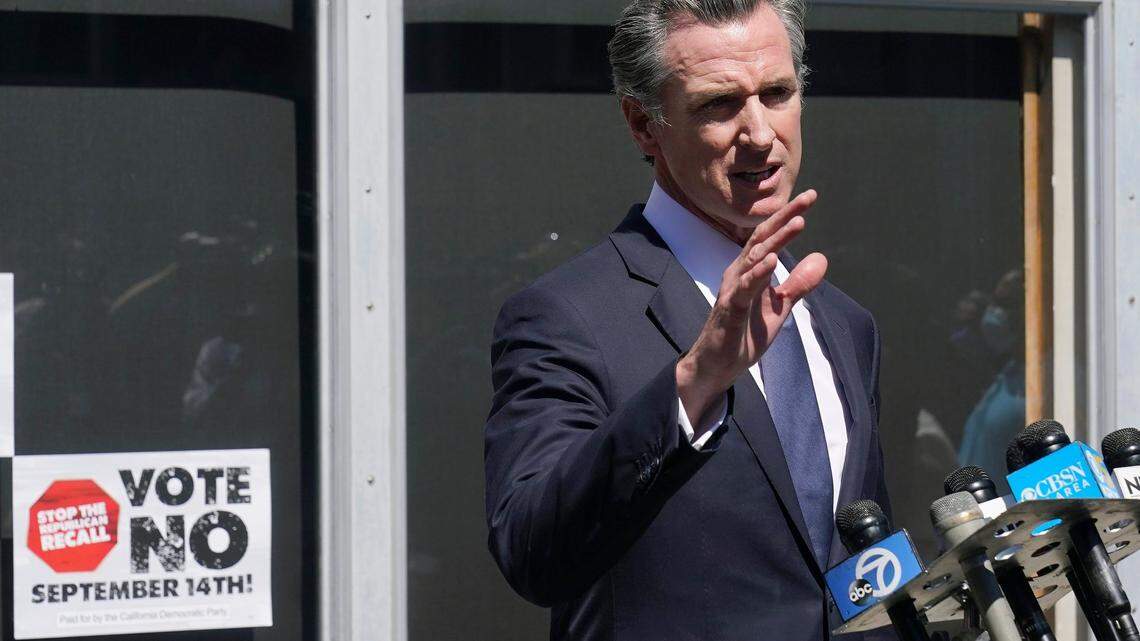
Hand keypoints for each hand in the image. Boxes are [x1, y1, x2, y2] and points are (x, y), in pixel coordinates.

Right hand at [676, 190, 827, 425]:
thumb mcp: (779, 307)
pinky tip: (772, 260)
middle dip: (785, 217)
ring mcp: (732, 289)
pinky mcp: (729, 309)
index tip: (811, 197)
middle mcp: (738, 272)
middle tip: (809, 197)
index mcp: (750, 270)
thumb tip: (822, 258)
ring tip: (797, 222)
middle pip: (763, 238)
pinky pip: (744, 288)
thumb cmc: (743, 334)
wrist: (717, 366)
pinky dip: (758, 273)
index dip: (789, 216)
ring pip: (755, 258)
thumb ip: (798, 284)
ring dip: (776, 240)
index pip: (770, 237)